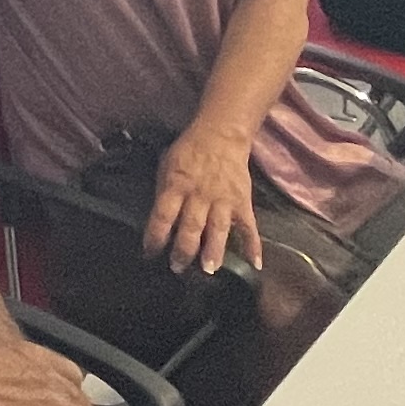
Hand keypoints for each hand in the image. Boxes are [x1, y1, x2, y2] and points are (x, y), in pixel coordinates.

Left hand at [140, 123, 262, 278]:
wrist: (221, 136)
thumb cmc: (188, 153)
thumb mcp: (166, 166)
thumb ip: (164, 193)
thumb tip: (159, 222)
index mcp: (176, 186)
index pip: (162, 216)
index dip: (154, 237)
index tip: (149, 254)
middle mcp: (199, 196)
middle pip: (190, 226)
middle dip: (183, 250)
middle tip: (178, 268)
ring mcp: (223, 200)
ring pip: (218, 229)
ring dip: (213, 251)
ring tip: (209, 269)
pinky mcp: (242, 202)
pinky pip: (248, 226)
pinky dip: (253, 245)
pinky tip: (255, 264)